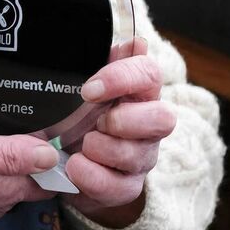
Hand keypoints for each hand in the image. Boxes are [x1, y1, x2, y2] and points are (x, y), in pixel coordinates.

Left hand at [64, 37, 176, 225]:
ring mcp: (141, 157)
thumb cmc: (79, 114)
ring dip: (104, 149)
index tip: (89, 89)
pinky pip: (120, 187)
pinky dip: (93, 177)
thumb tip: (133, 41)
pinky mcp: (128, 187)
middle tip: (97, 122)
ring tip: (81, 145)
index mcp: (139, 92)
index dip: (122, 78)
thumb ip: (104, 61)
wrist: (65, 159)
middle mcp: (149, 124)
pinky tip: (75, 167)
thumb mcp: (85, 86)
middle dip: (126, 121)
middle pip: (163, 118)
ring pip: (138, 155)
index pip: (149, 74)